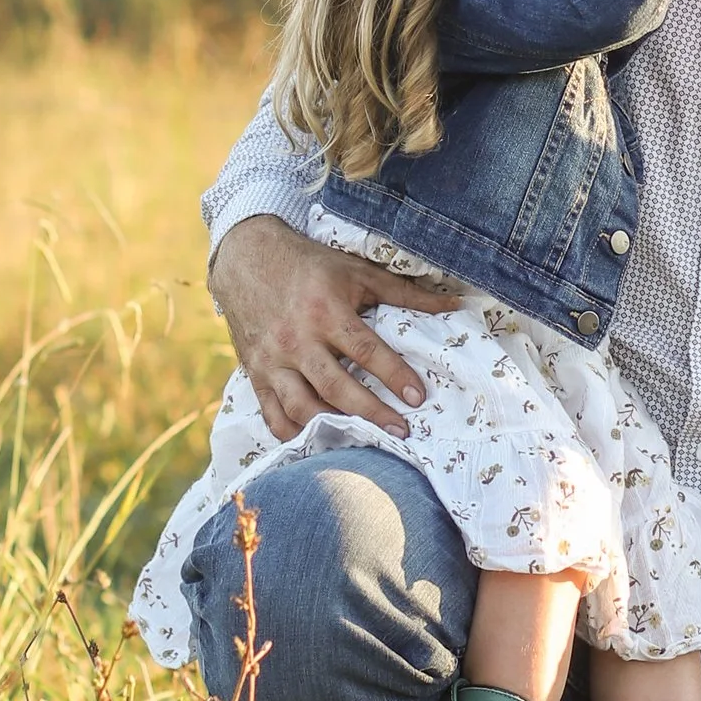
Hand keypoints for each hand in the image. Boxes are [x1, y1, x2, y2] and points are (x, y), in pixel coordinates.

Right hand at [208, 213, 459, 441]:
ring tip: (363, 441)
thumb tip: (453, 305)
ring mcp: (272, 360)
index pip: (365, 350)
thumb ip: (405, 293)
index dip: (393, 375)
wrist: (248, 258)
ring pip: (301, 407)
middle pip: (335, 387)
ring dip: (333, 429)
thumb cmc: (311, 266)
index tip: (418, 397)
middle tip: (400, 432)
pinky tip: (319, 442)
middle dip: (370, 413)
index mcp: (325, 310)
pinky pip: (272, 415)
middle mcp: (297, 339)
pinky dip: (293, 434)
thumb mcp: (357, 272)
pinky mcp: (255, 374)